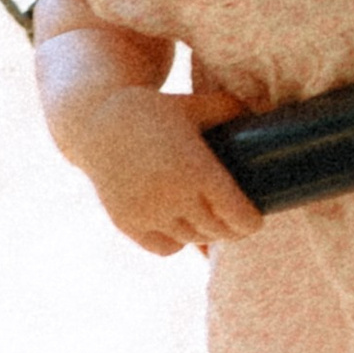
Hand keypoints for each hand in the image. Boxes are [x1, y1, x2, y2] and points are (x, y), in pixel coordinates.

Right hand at [74, 87, 261, 255]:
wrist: (95, 121)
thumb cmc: (152, 110)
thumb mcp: (193, 105)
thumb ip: (228, 109)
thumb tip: (258, 115)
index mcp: (197, 170)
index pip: (239, 217)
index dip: (250, 222)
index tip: (253, 218)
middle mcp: (174, 196)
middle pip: (218, 231)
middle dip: (231, 229)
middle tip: (234, 222)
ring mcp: (149, 212)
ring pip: (192, 239)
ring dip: (204, 234)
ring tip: (209, 224)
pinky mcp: (127, 222)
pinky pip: (165, 247)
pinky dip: (176, 241)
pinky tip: (179, 229)